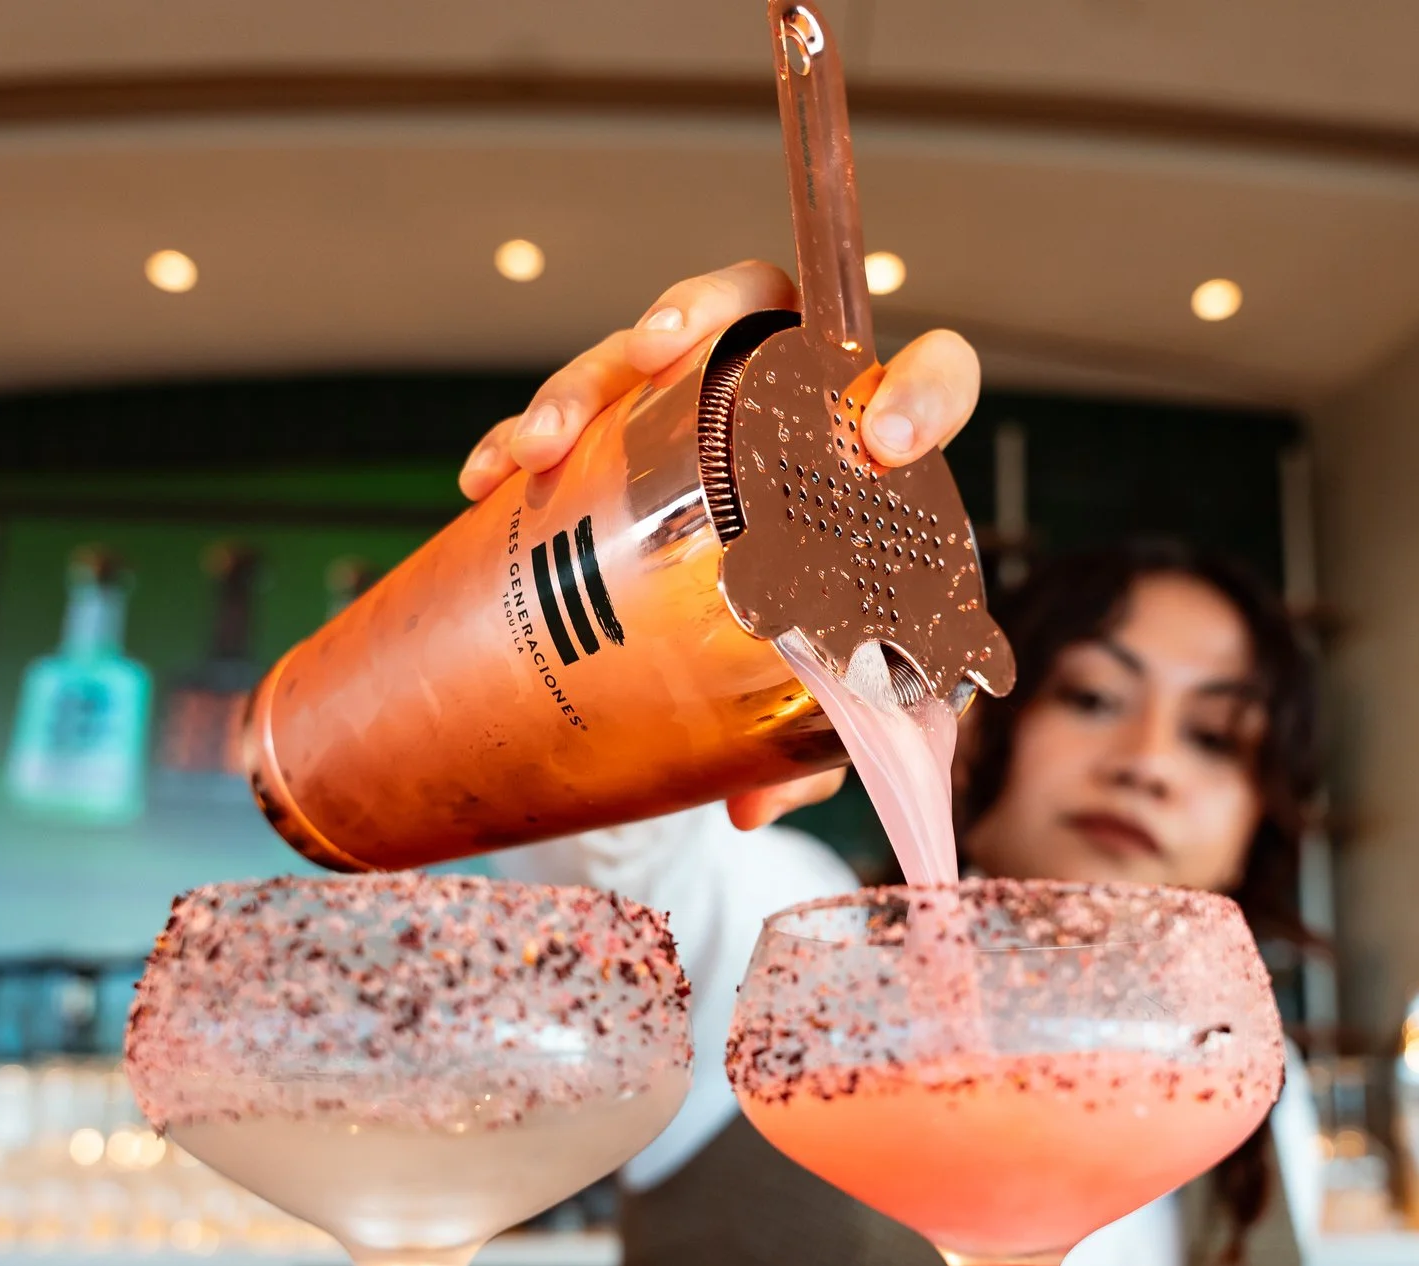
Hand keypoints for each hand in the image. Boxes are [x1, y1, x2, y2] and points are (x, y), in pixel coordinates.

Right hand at [464, 260, 969, 832]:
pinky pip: (575, 410)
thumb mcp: (840, 702)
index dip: (921, 389)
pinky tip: (485, 480)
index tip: (887, 446)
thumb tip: (753, 806)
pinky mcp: (631, 423)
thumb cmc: (832, 648)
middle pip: (761, 307)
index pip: (933, 374)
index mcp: (883, 451)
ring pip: (646, 346)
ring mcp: (705, 399)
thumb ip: (822, 746)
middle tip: (656, 350)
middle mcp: (797, 397)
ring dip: (581, 381)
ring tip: (536, 444)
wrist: (770, 639)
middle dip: (700, 306)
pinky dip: (523, 435)